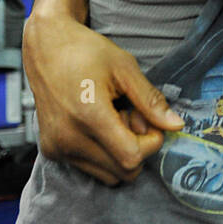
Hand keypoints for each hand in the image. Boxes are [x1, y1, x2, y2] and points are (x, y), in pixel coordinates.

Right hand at [23, 13, 183, 185]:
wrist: (46, 48)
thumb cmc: (86, 52)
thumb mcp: (125, 68)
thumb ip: (150, 101)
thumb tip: (176, 125)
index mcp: (88, 116)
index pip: (132, 157)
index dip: (150, 142)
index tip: (148, 119)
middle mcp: (69, 138)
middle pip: (123, 172)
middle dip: (137, 148)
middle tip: (131, 117)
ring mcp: (57, 147)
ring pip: (108, 175)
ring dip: (120, 154)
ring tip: (113, 120)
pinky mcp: (51, 150)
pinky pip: (90, 168)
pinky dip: (102, 154)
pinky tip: (98, 125)